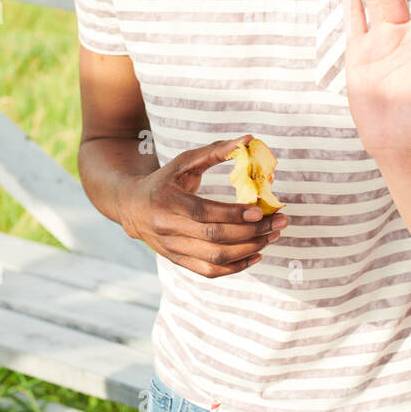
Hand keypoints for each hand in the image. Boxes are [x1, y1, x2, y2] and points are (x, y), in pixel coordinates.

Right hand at [119, 134, 288, 277]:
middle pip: (214, 237)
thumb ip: (216, 152)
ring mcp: (172, 249)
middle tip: (279, 223)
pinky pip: (210, 271)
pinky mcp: (178, 261)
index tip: (261, 211)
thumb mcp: (184, 161)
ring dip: (249, 249)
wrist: (131, 207)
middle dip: (252, 232)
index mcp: (167, 201)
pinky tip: (257, 254)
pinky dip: (236, 267)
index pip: (203, 212)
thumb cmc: (164, 180)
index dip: (233, 214)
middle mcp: (167, 228)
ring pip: (215, 257)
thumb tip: (248, 140)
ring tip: (272, 236)